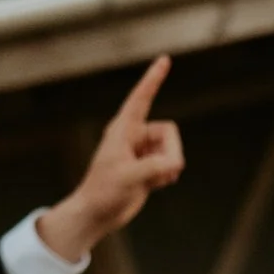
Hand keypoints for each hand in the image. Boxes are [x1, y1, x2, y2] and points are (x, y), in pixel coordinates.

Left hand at [37, 57, 182, 262]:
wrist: (97, 213)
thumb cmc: (104, 191)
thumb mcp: (130, 177)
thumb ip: (156, 167)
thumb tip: (176, 164)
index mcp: (123, 129)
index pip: (141, 97)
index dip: (153, 78)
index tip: (164, 59)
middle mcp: (134, 136)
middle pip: (169, 132)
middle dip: (172, 152)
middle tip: (163, 172)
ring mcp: (141, 152)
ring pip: (172, 149)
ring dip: (170, 166)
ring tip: (155, 181)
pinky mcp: (147, 168)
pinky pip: (170, 164)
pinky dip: (168, 174)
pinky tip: (155, 186)